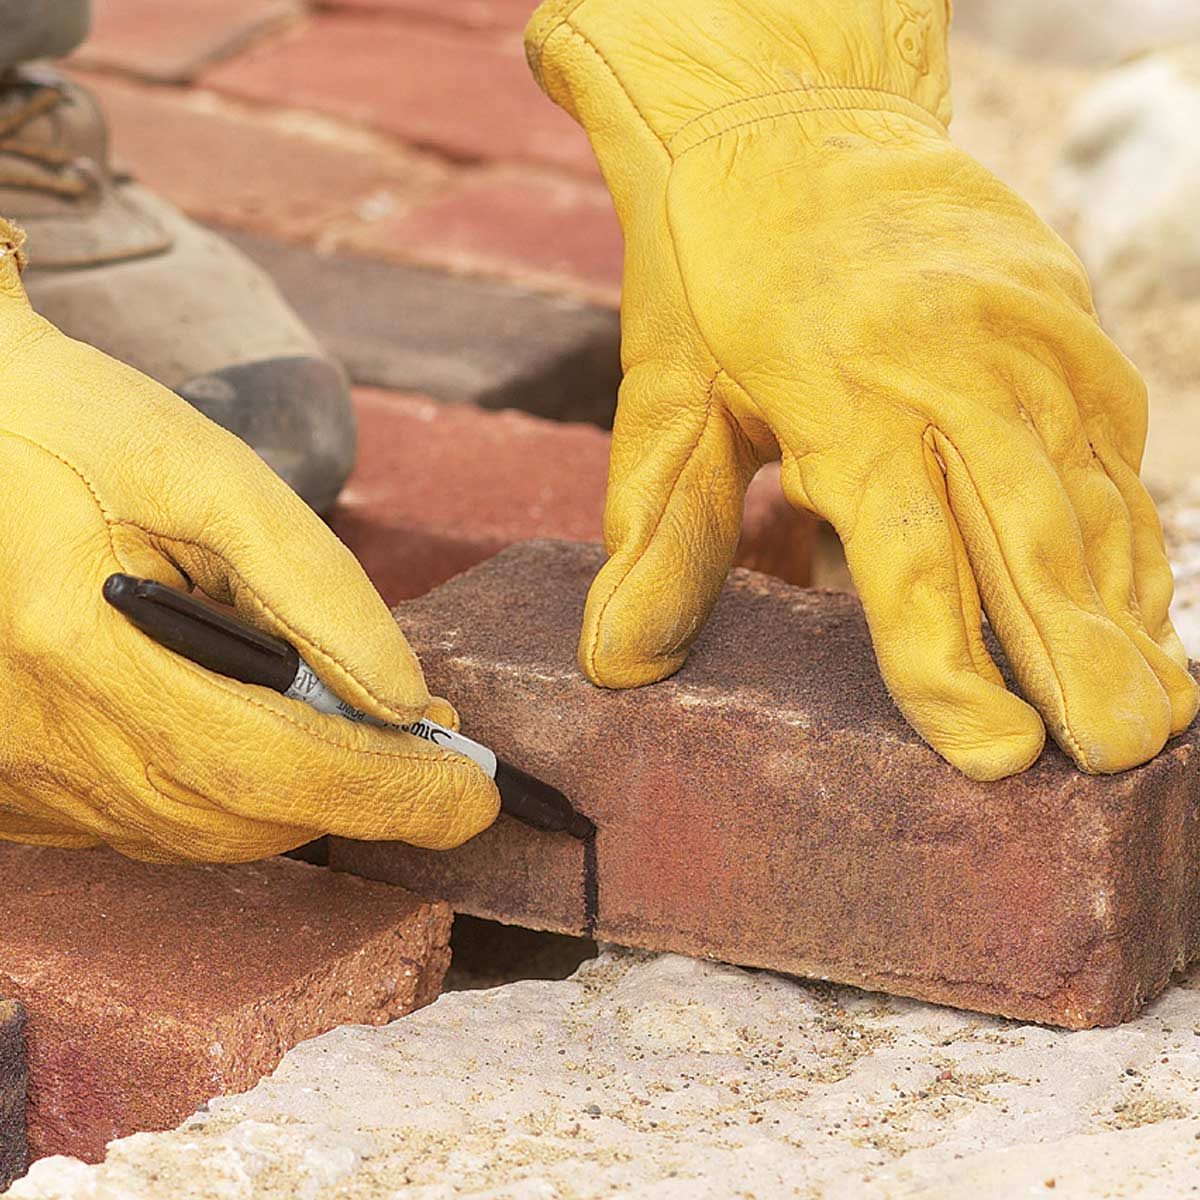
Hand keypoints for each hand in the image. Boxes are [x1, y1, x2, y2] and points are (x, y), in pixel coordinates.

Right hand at [0, 221, 497, 861]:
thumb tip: (403, 697)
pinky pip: (137, 825)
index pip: (270, 767)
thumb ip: (315, 589)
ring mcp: (7, 769)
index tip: (472, 798)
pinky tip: (258, 741)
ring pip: (191, 834)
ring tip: (361, 742)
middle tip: (432, 758)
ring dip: (296, 804)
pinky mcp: (0, 780)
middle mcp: (30, 734)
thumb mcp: (209, 476)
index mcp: (78, 646)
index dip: (386, 792)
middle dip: (357, 799)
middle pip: (237, 817)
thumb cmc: (74, 429)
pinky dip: (222, 800)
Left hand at [527, 0, 1197, 778]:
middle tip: (1120, 755)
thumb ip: (659, 534)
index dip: (950, 666)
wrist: (788, 111)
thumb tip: (616, 663)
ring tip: (1159, 709)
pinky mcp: (1064, 320)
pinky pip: (1111, 443)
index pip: (909, 556)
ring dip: (1128, 607)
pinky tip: (1143, 601)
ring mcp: (1025, 337)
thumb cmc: (714, 269)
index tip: (994, 758)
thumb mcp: (666, 393)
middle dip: (1078, 657)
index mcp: (843, 393)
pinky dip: (1130, 528)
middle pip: (1029, 535)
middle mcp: (952, 368)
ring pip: (1090, 495)